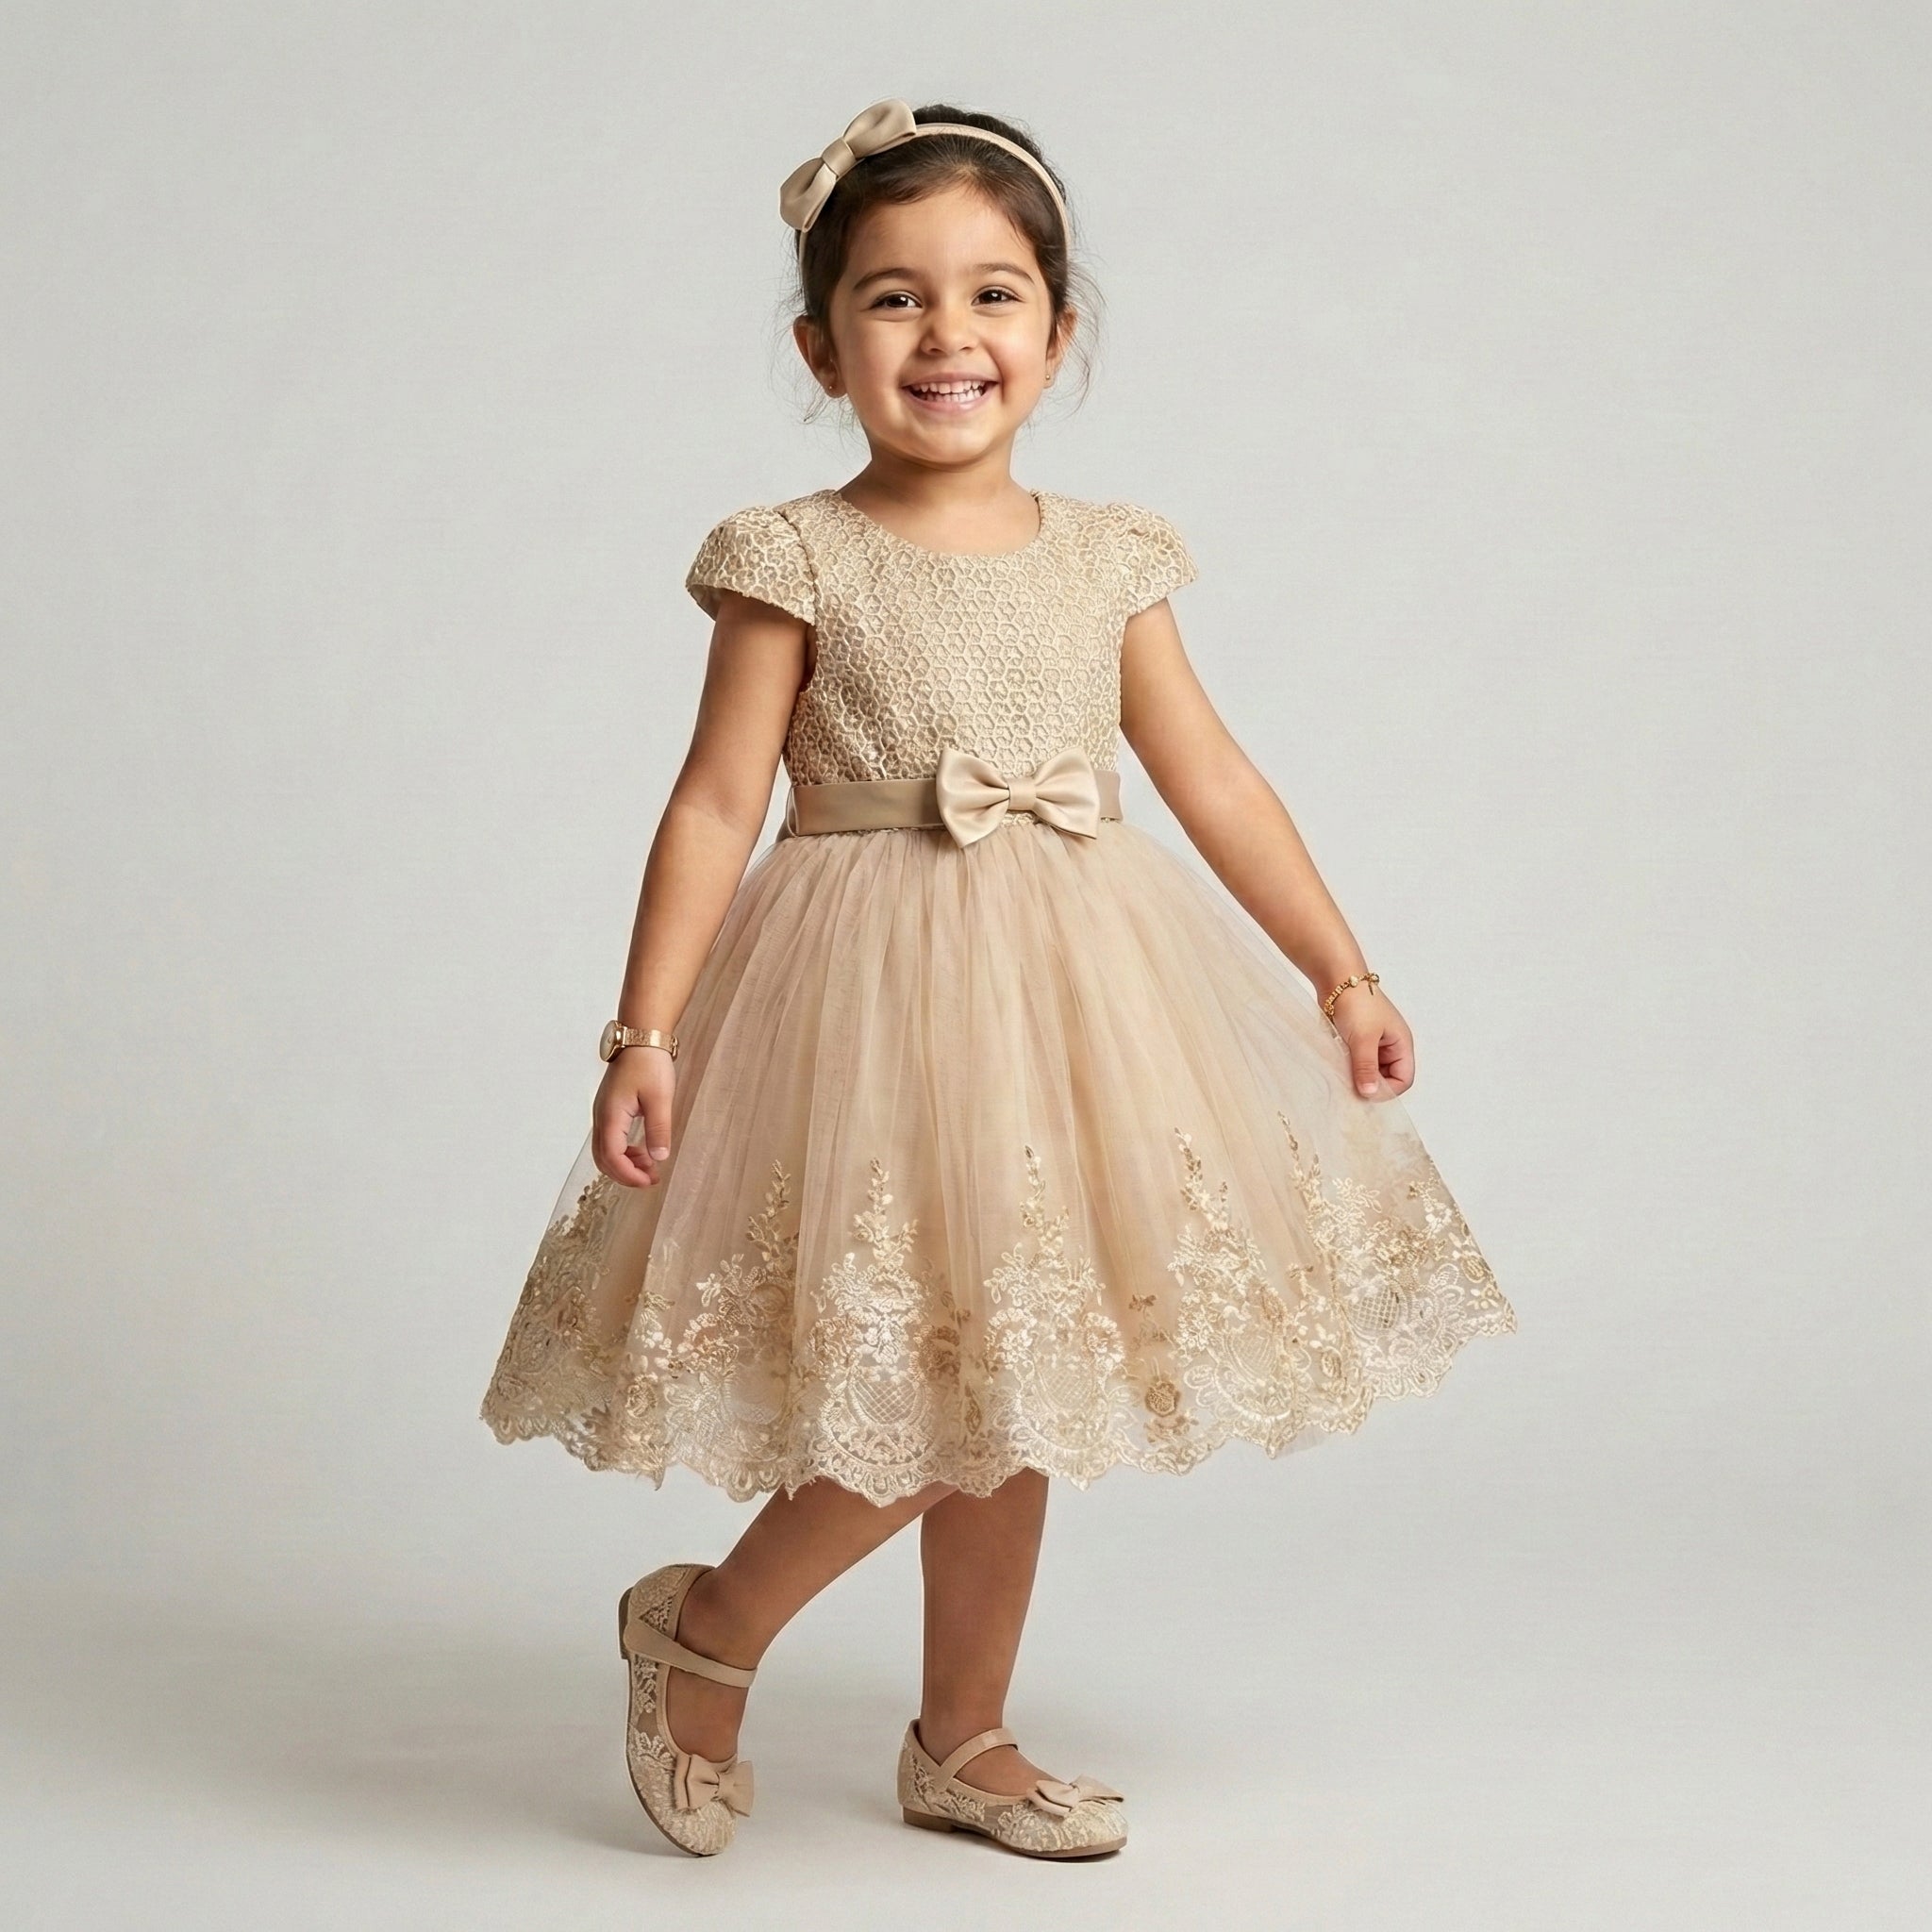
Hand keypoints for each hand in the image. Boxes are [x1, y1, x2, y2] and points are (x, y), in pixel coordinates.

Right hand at [593, 1046, 676, 1186]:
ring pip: (605, 1151)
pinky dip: (624, 1151)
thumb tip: (659, 1157)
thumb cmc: (649, 1064)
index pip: (612, 1157)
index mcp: (611, 1116)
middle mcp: (601, 1117)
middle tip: (651, 1179)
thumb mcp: (660, 1098)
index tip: (649, 1181)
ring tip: (651, 1166)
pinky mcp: (609, 1110)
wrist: (640, 1039)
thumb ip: (658, 1129)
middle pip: (603, 1159)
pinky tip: (643, 1150)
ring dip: (625, 1163)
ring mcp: (603, 1113)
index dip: (629, 1175)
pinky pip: (610, 1139)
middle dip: (625, 1174)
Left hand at [1330, 986, 1413, 1099]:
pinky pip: (1356, 1063)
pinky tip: (1337, 1068)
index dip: (1387, 1090)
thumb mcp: (1363, 1039)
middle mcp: (1390, 1047)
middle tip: (1350, 1087)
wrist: (1336, 980)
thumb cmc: (1356, 1003)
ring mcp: (1373, 1045)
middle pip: (1387, 1079)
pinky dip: (1348, 1068)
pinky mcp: (1357, 1042)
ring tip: (1343, 1076)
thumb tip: (1369, 1093)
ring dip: (1357, 1076)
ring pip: (1370, 1072)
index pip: (1404, 1079)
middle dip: (1371, 1085)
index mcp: (1401, 1044)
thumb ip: (1366, 1067)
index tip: (1365, 1092)